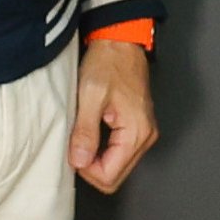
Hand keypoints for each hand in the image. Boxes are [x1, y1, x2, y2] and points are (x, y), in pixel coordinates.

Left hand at [70, 36, 157, 192]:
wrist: (120, 42)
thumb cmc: (108, 62)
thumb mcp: (90, 95)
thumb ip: (85, 132)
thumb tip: (80, 162)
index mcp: (136, 132)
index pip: (110, 176)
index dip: (86, 170)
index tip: (73, 151)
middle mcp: (146, 137)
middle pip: (116, 176)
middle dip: (91, 167)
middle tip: (75, 144)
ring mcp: (144, 133)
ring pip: (117, 166)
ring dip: (96, 159)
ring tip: (82, 136)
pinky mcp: (138, 127)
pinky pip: (120, 153)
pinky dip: (103, 151)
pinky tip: (91, 134)